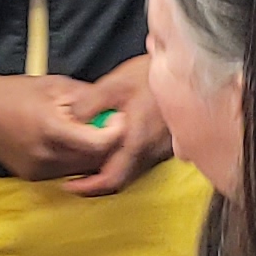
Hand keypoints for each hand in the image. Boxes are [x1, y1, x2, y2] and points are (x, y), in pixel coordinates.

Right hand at [0, 71, 120, 180]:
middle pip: (94, 161)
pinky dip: (75, 160)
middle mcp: (44, 155)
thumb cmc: (17, 93)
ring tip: (89, 133)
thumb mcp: (56, 86)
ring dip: (92, 155)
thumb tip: (114, 109)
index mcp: (51, 129)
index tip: (117, 120)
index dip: (114, 133)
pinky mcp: (32, 177)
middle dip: (107, 145)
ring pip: (82, 170)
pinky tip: (71, 142)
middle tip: (109, 126)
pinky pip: (65, 172)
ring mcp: (37, 170)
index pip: (98, 144)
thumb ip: (89, 99)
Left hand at [64, 56, 171, 196]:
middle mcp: (152, 151)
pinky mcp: (169, 144)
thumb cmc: (150, 74)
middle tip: (78, 180)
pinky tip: (117, 148)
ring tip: (93, 164)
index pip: (112, 178)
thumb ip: (89, 105)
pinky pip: (145, 161)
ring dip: (113, 171)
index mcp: (137, 140)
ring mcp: (163, 149)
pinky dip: (127, 161)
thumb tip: (70, 122)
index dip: (90, 187)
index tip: (72, 186)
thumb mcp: (113, 85)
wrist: (185, 68)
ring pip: (134, 172)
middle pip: (122, 180)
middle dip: (98, 183)